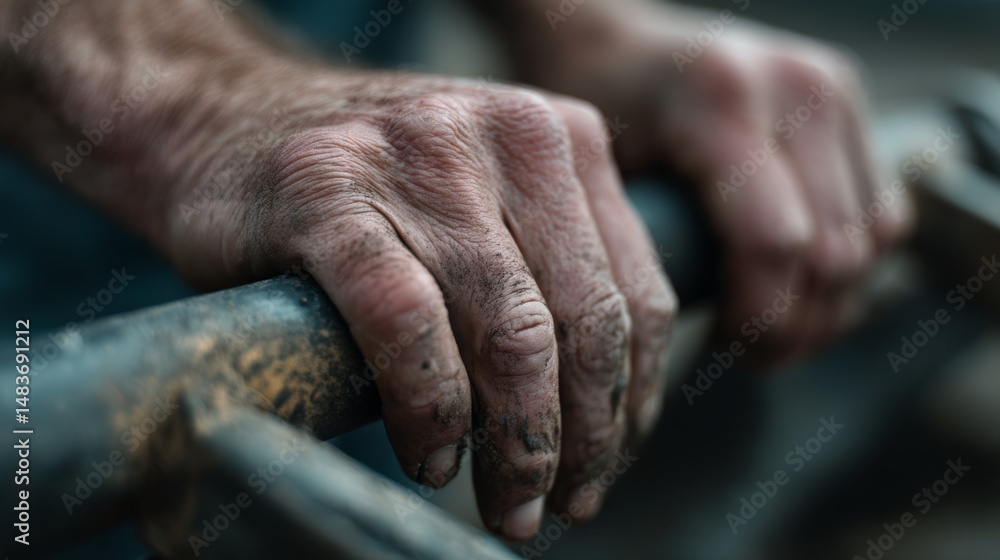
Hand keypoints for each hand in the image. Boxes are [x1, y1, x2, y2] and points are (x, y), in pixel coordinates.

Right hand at [158, 70, 676, 535]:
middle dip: (578, 440)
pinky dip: (428, 407)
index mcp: (560, 138)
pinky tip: (429, 455)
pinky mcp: (327, 191)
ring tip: (503, 502)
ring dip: (515, 445)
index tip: (606, 465)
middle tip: (555, 506)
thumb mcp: (482, 199)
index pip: (633, 296)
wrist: (219, 116)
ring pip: (509, 332)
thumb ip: (550, 266)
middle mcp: (507, 132)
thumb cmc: (365, 188)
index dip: (628, 404)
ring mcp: (418, 155)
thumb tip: (607, 411)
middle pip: (581, 324)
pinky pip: (407, 324)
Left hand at [506, 0, 913, 364]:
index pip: (777, 243)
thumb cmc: (594, 103)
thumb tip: (673, 337)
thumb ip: (641, 242)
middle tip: (754, 356)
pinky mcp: (851, 102)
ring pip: (869, 241)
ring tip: (776, 331)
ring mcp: (833, 91)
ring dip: (831, 306)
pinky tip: (802, 285)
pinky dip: (853, 265)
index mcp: (723, 102)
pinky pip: (882, 211)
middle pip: (833, 253)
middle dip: (798, 326)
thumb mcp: (597, 169)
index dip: (762, 321)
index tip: (730, 352)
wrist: (617, 34)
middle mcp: (796, 88)